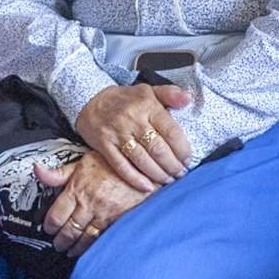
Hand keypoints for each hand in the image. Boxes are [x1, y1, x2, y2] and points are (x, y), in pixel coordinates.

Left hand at [38, 150, 149, 254]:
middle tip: (58, 245)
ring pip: (85, 238)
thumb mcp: (84, 161)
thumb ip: (60, 173)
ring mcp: (104, 214)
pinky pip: (102, 238)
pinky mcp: (118, 221)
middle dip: (60, 241)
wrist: (145, 166)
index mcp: (77, 189)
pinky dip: (94, 247)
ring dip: (75, 248)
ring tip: (71, 251)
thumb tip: (38, 171)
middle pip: (68, 231)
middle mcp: (89, 204)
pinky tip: (91, 250)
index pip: (56, 216)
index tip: (48, 229)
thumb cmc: (115, 163)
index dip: (49, 226)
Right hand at [72, 83, 194, 192]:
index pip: (171, 131)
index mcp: (147, 106)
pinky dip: (135, 179)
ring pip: (142, 160)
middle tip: (181, 173)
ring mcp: (117, 134)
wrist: (90, 99)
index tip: (188, 159)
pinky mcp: (104, 145)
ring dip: (158, 174)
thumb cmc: (125, 99)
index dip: (182, 149)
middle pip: (158, 149)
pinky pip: (121, 166)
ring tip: (168, 180)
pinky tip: (147, 187)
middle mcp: (133, 120)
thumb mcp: (148, 90)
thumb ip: (170, 94)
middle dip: (173, 165)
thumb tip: (188, 99)